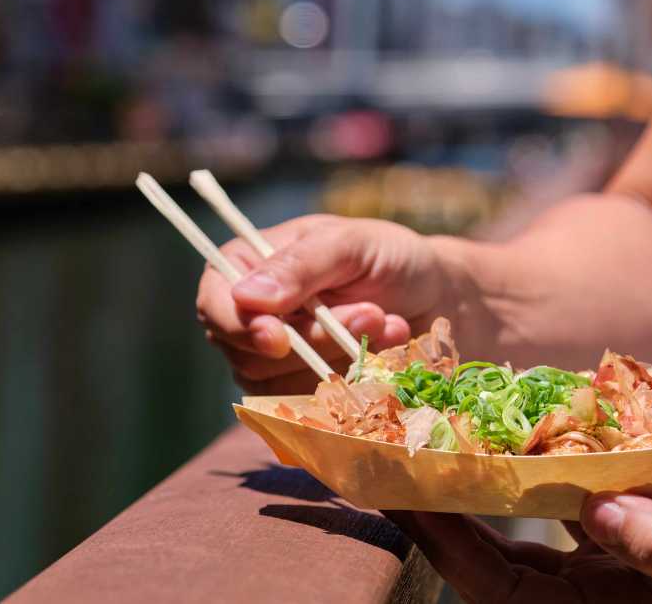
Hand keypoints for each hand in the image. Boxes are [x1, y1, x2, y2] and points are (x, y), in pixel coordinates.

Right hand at [196, 214, 454, 393]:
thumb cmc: (389, 258)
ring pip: (280, 384)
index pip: (214, 304)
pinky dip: (352, 382)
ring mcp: (273, 362)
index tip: (277, 336)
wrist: (437, 299)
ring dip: (340, 358)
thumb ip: (302, 265)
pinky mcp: (302, 394)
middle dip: (314, 340)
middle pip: (249, 353)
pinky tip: (386, 353)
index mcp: (246, 267)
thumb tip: (246, 296)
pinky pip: (310, 406)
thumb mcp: (351, 245)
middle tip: (371, 312)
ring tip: (386, 322)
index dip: (239, 326)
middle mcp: (250, 317)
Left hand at [385, 462, 651, 602]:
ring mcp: (585, 562)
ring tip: (422, 445)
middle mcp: (579, 592)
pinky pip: (537, 508)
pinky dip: (508, 477)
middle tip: (388, 462)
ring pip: (502, 532)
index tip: (404, 496)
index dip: (444, 544)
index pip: (496, 584)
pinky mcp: (598, 530)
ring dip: (461, 492)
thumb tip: (602, 517)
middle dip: (433, 514)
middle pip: (482, 558)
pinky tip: (488, 443)